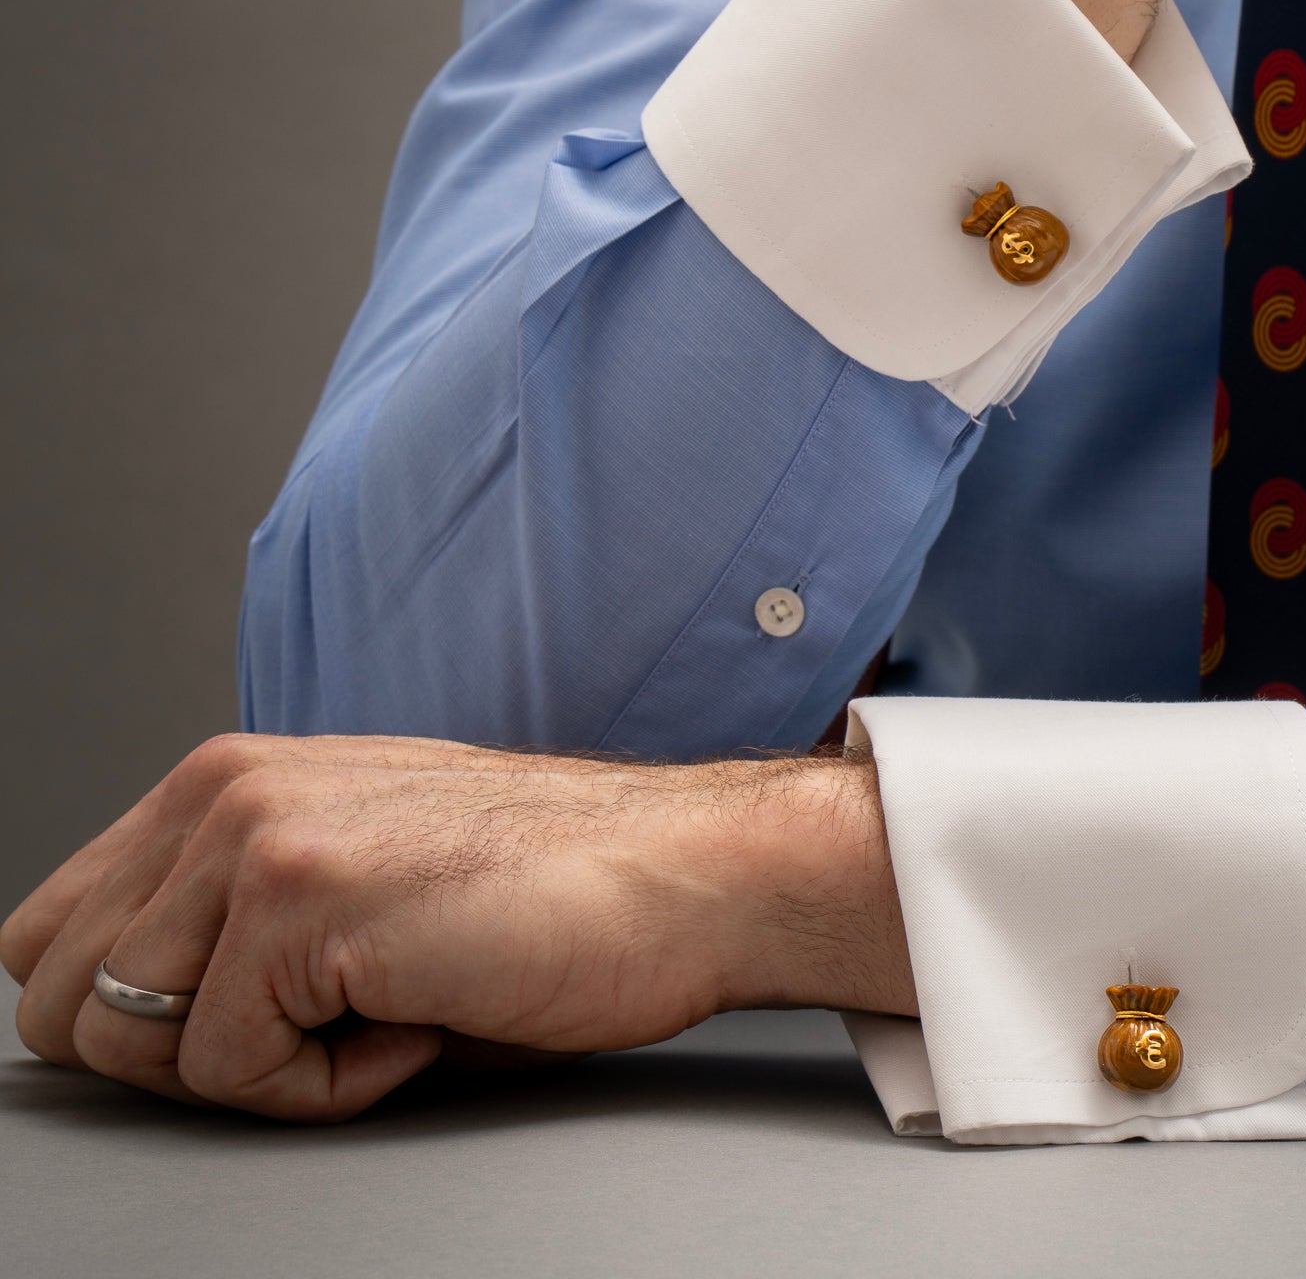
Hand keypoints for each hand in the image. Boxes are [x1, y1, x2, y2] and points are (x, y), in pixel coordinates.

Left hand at [2, 732, 913, 1120]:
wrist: (682, 876)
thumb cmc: (544, 895)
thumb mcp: (359, 878)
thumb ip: (233, 912)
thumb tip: (129, 1011)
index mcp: (230, 778)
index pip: (48, 931)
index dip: (133, 1015)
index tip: (250, 1026)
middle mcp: (225, 787)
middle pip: (53, 993)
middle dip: (172, 1050)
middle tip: (312, 1026)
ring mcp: (257, 833)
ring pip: (122, 1038)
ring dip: (252, 1066)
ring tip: (377, 1010)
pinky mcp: (300, 897)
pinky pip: (230, 1074)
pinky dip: (327, 1087)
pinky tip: (422, 1013)